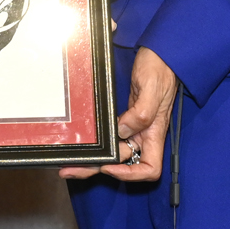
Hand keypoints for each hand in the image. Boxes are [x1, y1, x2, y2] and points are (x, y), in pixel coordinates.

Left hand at [60, 46, 175, 180]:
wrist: (158, 54)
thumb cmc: (160, 69)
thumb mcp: (152, 89)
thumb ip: (141, 113)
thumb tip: (123, 132)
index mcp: (155, 133)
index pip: (149, 168)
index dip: (130, 174)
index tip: (109, 167)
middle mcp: (144, 134)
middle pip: (123, 163)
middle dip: (97, 168)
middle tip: (72, 169)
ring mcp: (133, 127)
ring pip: (113, 151)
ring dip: (93, 159)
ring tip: (69, 164)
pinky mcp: (124, 118)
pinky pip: (111, 136)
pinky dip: (97, 143)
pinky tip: (83, 143)